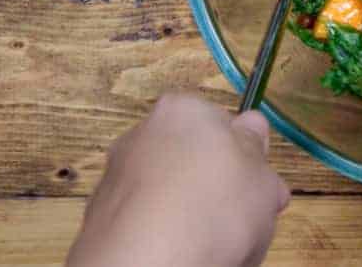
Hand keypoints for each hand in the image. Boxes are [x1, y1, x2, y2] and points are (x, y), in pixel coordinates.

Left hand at [67, 93, 289, 266]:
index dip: (246, 159)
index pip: (222, 124)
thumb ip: (257, 150)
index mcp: (183, 111)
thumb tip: (251, 127)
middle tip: (245, 221)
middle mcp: (142, 136)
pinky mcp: (98, 222)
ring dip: (190, 216)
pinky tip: (183, 256)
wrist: (145, 266)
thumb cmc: (213, 210)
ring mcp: (116, 180)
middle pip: (193, 160)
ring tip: (216, 247)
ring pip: (169, 196)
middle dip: (218, 189)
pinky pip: (146, 225)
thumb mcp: (262, 178)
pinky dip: (163, 238)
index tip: (260, 188)